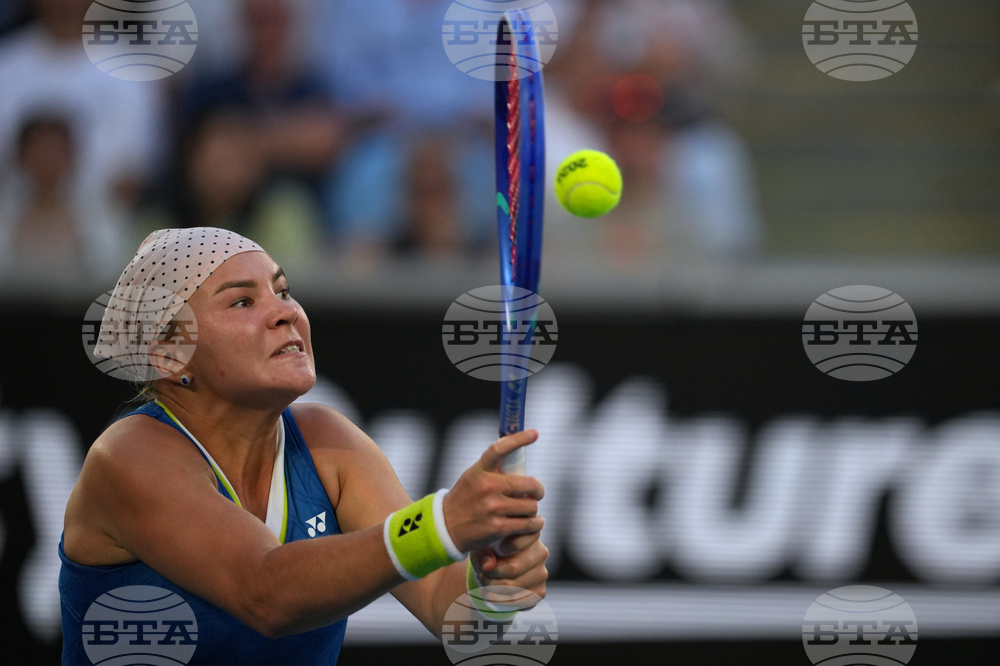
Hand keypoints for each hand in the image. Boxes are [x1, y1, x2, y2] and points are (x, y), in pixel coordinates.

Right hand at [443, 430, 544, 553]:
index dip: (519, 439)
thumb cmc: (464, 499)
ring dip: (533, 510)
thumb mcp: (473, 477)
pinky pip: (527, 524)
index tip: (534, 433)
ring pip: (531, 506)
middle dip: (538, 490)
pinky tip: (533, 523)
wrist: (445, 528)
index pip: (499, 449)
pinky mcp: (497, 527)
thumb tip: (518, 458)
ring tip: (527, 512)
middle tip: (536, 493)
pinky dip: (534, 524)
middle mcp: (487, 487)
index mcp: (480, 471)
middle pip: (530, 484)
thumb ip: (493, 470)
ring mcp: (493, 508)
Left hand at [472, 531, 548, 604]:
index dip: (505, 548)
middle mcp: (541, 552)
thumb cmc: (489, 551)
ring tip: (485, 581)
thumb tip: (488, 565)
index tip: (495, 550)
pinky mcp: (540, 591)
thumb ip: (484, 552)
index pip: (520, 541)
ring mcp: (542, 573)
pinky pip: (518, 601)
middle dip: (490, 575)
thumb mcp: (482, 546)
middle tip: (482, 572)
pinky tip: (493, 593)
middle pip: (514, 568)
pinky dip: (500, 600)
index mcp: (528, 532)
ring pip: (513, 587)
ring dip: (492, 589)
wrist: (496, 568)